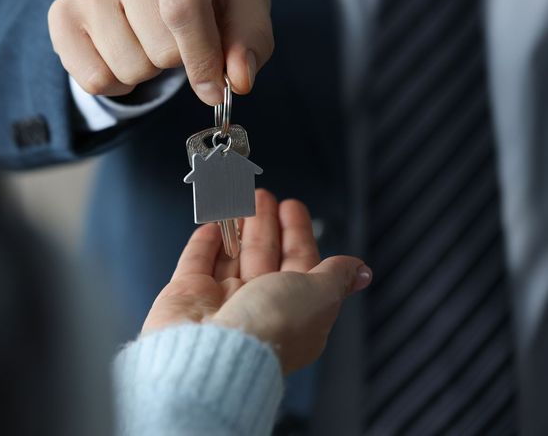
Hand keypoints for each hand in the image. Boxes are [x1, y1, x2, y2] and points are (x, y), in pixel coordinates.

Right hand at [48, 0, 273, 105]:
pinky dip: (116, 83)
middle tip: (176, 37)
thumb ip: (250, 42)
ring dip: (148, 71)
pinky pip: (93, 80)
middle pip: (159, 48)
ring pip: (126, 68)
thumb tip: (239, 80)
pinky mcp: (60, 14)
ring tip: (149, 40)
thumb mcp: (242, 8)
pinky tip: (123, 53)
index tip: (216, 90)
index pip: (183, 9)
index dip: (203, 59)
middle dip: (177, 61)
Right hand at [142, 190, 371, 373]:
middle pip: (264, 256)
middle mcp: (257, 308)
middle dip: (266, 223)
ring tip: (238, 198)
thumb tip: (361, 271)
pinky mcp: (187, 295)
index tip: (292, 207)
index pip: (300, 265)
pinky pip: (197, 262)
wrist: (213, 353)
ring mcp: (220, 302)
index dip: (298, 234)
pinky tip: (212, 225)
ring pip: (232, 256)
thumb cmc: (271, 327)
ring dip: (237, 226)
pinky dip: (205, 242)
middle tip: (263, 195)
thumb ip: (337, 276)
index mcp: (294, 313)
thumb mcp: (319, 295)